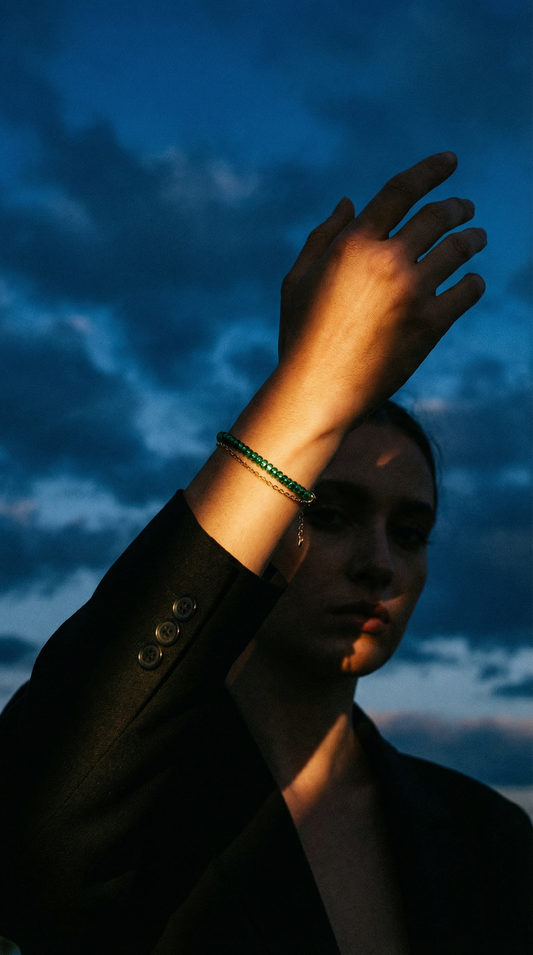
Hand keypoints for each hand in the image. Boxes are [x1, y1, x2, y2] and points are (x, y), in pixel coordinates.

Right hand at [279, 152, 485, 428]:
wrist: (318, 392)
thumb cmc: (299, 336)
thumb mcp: (297, 280)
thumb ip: (323, 236)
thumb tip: (350, 202)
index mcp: (354, 243)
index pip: (402, 191)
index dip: (430, 171)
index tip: (450, 161)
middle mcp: (388, 261)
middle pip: (437, 217)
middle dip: (456, 207)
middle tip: (465, 207)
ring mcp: (413, 293)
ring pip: (458, 250)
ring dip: (473, 239)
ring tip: (477, 238)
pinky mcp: (430, 325)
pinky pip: (466, 292)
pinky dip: (474, 282)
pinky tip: (474, 281)